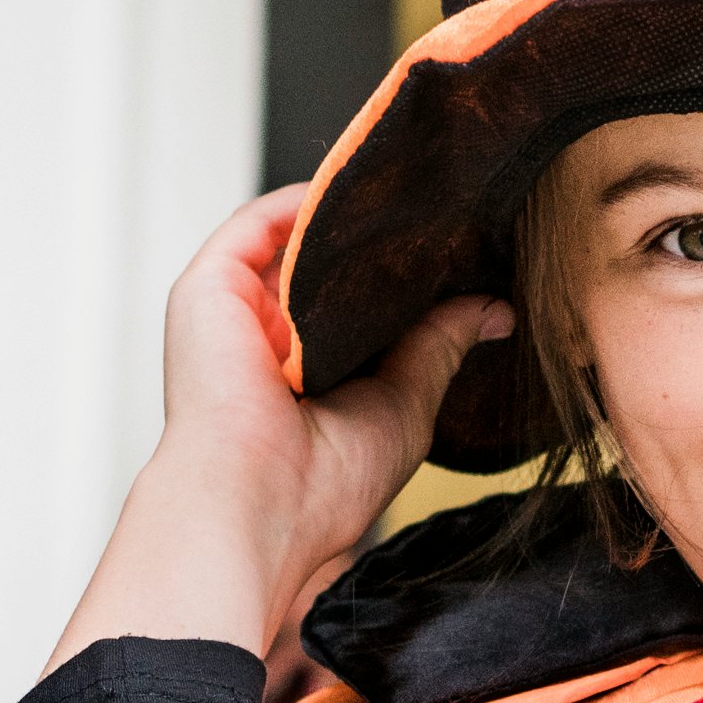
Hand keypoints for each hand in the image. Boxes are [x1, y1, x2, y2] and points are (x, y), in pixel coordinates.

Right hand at [46, 187, 508, 673]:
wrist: (258, 507)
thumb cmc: (322, 486)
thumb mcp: (403, 405)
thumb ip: (438, 346)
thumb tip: (494, 309)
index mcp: (299, 375)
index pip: (349, 307)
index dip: (398, 278)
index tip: (459, 251)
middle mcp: (261, 340)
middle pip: (320, 268)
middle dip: (376, 241)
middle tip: (446, 213)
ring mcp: (231, 313)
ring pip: (290, 241)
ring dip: (343, 218)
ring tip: (407, 195)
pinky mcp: (207, 289)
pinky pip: (257, 224)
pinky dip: (304, 204)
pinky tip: (354, 196)